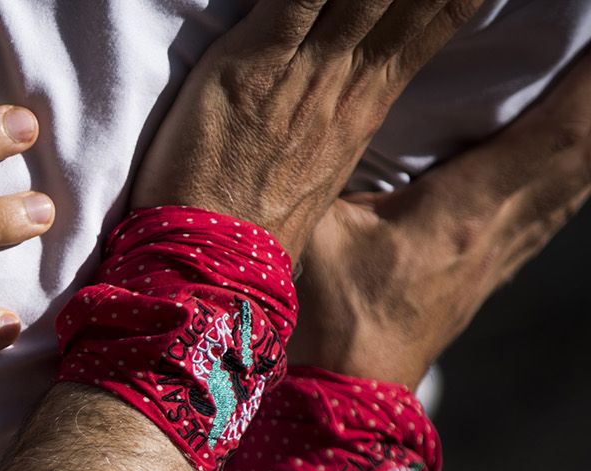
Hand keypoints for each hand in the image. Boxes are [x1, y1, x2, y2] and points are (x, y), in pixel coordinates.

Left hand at [134, 0, 483, 256]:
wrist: (212, 269)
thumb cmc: (248, 225)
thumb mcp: (317, 169)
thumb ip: (337, 121)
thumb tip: (352, 95)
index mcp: (364, 108)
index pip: (432, 22)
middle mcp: (344, 85)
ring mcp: (301, 76)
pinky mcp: (249, 70)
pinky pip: (293, 0)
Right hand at [291, 48, 590, 386]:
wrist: (344, 397)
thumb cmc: (327, 318)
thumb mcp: (315, 230)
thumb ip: (324, 168)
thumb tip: (320, 115)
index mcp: (466, 209)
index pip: (558, 133)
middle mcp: (502, 228)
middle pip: (584, 152)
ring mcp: (503, 254)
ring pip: (578, 183)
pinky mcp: (493, 273)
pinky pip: (558, 211)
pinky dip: (581, 173)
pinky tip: (582, 159)